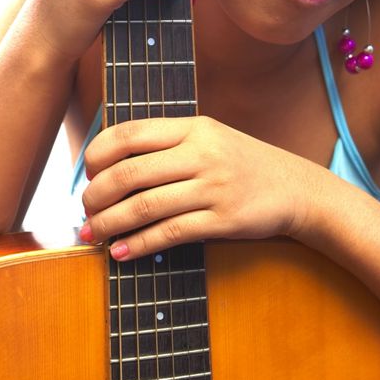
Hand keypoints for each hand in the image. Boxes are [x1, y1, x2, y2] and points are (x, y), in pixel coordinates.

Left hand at [80, 115, 315, 259]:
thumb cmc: (242, 164)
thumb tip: (109, 167)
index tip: (88, 175)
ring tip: (92, 235)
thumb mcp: (209, 138)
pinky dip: (139, 245)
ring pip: (144, 205)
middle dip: (95, 196)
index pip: (129, 133)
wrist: (296, 188)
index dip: (97, 155)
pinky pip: (170, 233)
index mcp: (193, 127)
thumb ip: (167, 145)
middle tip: (84, 212)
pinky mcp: (223, 219)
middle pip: (129, 172)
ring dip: (109, 224)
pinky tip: (122, 252)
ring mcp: (214, 186)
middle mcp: (202, 152)